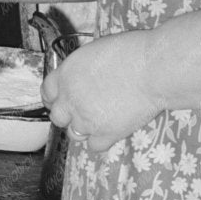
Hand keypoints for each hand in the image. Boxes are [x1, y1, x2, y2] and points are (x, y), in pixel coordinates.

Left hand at [41, 30, 163, 153]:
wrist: (153, 69)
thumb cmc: (131, 52)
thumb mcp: (96, 52)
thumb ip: (82, 70)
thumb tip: (83, 79)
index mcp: (66, 74)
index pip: (47, 91)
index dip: (55, 97)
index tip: (62, 99)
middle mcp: (70, 99)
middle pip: (57, 116)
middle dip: (68, 114)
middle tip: (84, 110)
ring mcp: (86, 120)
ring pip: (74, 134)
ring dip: (84, 129)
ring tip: (101, 119)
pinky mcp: (105, 134)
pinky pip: (93, 147)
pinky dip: (101, 141)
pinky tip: (112, 130)